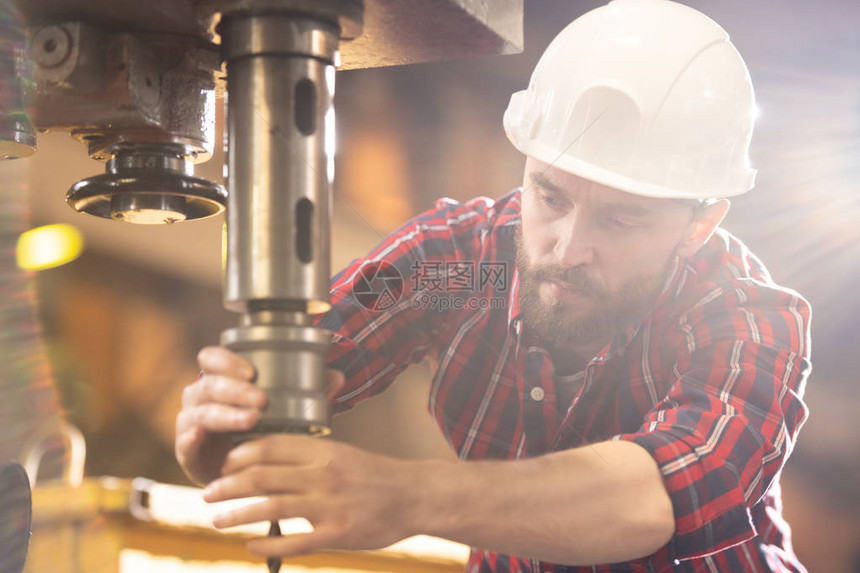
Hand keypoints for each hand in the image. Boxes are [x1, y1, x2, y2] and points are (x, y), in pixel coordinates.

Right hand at [175, 346, 344, 484]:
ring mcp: (190, 422)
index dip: (226, 360)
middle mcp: (200, 397)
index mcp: (219, 380)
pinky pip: (184, 442)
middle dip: (235, 391)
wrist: (241, 472)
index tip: (252, 371)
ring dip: (225, 414)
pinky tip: (200, 435)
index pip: (211, 358)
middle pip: (209, 384)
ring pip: (201, 411)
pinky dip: (190, 438)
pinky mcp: (186, 451)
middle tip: (262, 399)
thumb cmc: (260, 430)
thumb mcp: (284, 410)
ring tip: (250, 420)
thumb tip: (336, 376)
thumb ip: (309, 392)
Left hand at [202, 435, 420, 557]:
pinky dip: (268, 544)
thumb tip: (265, 459)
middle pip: (262, 477)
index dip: (239, 455)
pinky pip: (294, 541)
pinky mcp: (337, 534)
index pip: (270, 447)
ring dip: (237, 514)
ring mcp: (330, 505)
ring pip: (271, 508)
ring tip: (216, 520)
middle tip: (208, 493)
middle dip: (227, 486)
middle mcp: (323, 474)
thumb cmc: (374, 474)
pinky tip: (251, 546)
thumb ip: (308, 456)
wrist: (415, 496)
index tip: (222, 464)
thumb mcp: (341, 453)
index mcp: (323, 449)